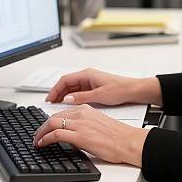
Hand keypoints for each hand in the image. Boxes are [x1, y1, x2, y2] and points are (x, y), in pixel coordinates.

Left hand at [33, 104, 150, 165]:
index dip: (51, 121)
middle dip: (42, 126)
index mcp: (87, 109)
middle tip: (37, 135)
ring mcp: (80, 124)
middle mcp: (82, 113)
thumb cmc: (118, 136)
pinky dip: (45, 138)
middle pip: (54, 116)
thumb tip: (75, 134)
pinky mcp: (79, 136)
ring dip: (40, 132)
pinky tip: (42, 144)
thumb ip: (85, 124)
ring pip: (52, 123)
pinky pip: (55, 134)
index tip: (46, 128)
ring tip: (37, 140)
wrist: (128, 141)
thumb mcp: (99, 124)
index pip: (62, 112)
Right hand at [45, 68, 161, 105]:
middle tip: (50, 104)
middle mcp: (88, 76)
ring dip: (63, 95)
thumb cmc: (120, 89)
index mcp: (87, 74)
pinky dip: (71, 97)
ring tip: (57, 106)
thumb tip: (67, 99)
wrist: (133, 90)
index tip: (49, 98)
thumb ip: (82, 97)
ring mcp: (90, 82)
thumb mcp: (99, 95)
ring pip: (72, 88)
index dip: (55, 89)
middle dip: (57, 93)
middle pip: (67, 83)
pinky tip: (69, 105)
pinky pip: (78, 91)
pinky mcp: (94, 88)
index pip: (65, 80)